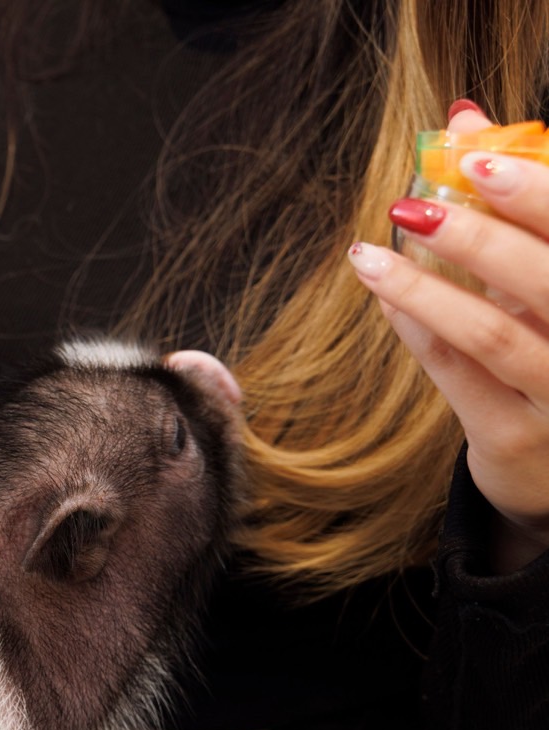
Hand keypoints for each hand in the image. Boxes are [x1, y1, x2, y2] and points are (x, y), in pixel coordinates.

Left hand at [348, 102, 548, 572]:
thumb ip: (519, 204)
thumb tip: (464, 118)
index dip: (539, 190)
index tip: (477, 156)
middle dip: (480, 236)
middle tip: (415, 199)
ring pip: (493, 332)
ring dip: (424, 284)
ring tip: (368, 252)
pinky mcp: (516, 440)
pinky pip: (455, 373)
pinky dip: (416, 325)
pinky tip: (384, 293)